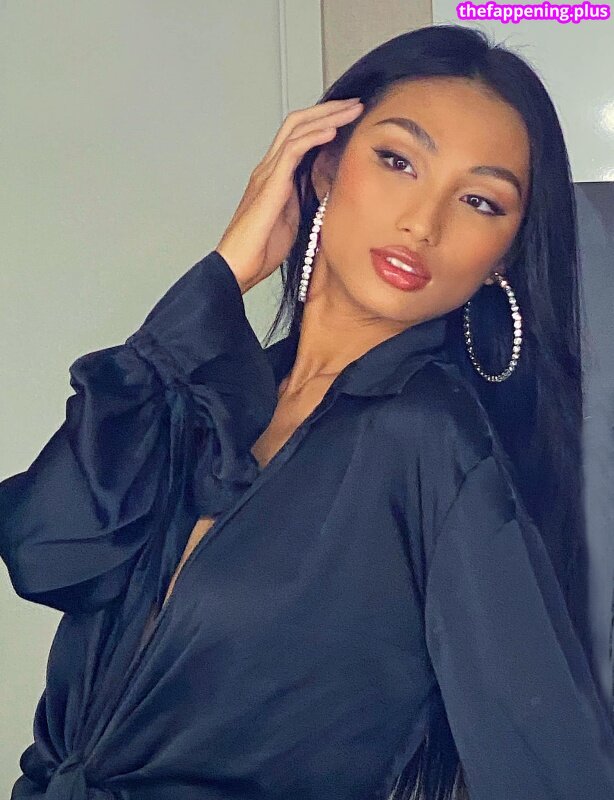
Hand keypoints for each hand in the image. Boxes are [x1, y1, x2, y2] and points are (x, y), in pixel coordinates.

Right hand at [215, 98, 363, 293]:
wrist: (238, 265)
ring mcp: (267, 173)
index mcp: (274, 176)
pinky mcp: (270, 184)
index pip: (299, 136)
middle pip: (297, 123)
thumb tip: (330, 188)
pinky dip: (314, 137)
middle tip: (355, 104)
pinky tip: (332, 130)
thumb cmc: (261, 249)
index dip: (323, 122)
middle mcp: (269, 168)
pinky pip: (293, 151)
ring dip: (327, 116)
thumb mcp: (294, 219)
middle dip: (328, 110)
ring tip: (351, 110)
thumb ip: (307, 198)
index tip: (349, 118)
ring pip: (296, 130)